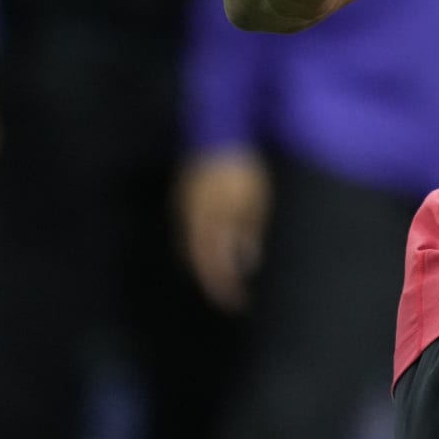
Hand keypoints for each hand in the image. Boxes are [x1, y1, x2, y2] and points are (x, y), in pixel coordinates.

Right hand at [178, 151, 271, 312]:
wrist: (222, 134)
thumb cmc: (244, 170)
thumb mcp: (254, 203)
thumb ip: (247, 233)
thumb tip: (245, 263)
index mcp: (208, 225)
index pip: (213, 267)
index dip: (224, 289)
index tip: (238, 303)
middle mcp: (190, 221)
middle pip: (196, 262)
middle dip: (214, 281)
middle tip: (232, 295)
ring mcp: (183, 208)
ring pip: (189, 247)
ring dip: (204, 265)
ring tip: (223, 276)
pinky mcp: (184, 197)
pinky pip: (187, 231)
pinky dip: (198, 246)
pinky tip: (211, 247)